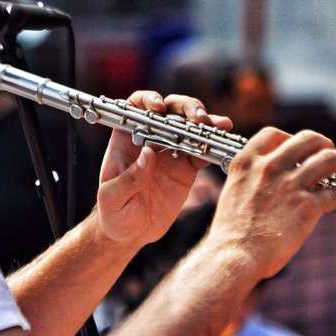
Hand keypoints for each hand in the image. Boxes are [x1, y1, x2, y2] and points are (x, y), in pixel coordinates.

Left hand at [95, 91, 231, 248]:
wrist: (132, 234)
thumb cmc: (114, 214)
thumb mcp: (112, 199)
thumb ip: (128, 179)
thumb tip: (148, 155)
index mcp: (127, 139)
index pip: (137, 107)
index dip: (149, 100)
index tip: (160, 109)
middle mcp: (151, 139)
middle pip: (170, 111)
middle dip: (186, 109)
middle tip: (198, 119)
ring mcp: (171, 152)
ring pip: (190, 127)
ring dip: (206, 123)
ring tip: (218, 125)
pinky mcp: (187, 168)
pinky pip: (202, 151)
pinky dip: (214, 146)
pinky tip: (224, 143)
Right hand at [208, 128, 335, 279]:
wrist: (235, 255)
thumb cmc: (232, 231)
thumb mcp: (234, 191)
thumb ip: (253, 179)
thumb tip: (273, 179)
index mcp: (247, 162)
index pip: (274, 134)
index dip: (290, 137)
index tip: (299, 148)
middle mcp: (269, 167)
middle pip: (307, 139)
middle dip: (323, 144)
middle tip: (329, 153)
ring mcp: (290, 185)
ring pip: (329, 159)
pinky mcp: (307, 207)